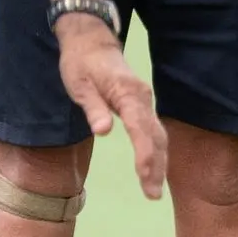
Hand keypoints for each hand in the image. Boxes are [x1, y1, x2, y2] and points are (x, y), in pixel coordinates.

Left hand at [54, 16, 166, 198]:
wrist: (91, 41)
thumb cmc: (80, 63)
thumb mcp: (78, 85)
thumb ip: (93, 108)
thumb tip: (104, 131)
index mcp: (127, 93)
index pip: (140, 128)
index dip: (144, 155)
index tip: (145, 177)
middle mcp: (142, 98)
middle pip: (156, 136)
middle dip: (156, 166)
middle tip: (152, 195)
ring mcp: (144, 101)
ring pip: (158, 135)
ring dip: (159, 162)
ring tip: (153, 190)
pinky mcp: (142, 104)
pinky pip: (154, 131)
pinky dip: (156, 151)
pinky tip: (153, 169)